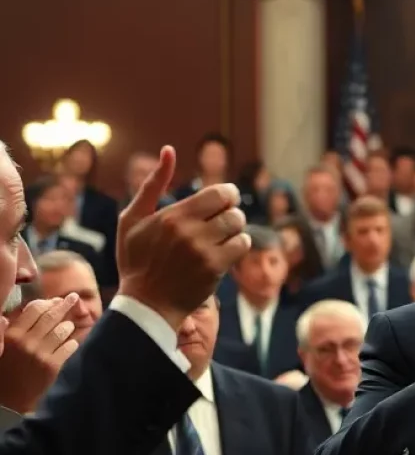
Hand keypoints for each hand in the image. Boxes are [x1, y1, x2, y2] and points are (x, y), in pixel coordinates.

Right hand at [0, 295, 79, 412]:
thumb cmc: (2, 373)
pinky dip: (71, 343)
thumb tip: (16, 312)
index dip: (46, 302)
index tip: (54, 300)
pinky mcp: (52, 367)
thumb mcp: (0, 347)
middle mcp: (27, 342)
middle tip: (74, 298)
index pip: (34, 309)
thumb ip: (7, 330)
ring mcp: (41, 354)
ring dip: (67, 326)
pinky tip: (71, 342)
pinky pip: (69, 347)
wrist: (7, 403)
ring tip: (68, 326)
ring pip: (62, 330)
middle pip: (51, 316)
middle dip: (64, 305)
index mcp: (11, 335)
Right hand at [116, 146, 249, 331]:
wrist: (146, 304)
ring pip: (238, 226)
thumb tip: (169, 150)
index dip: (227, 195)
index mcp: (171, 216)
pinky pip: (241, 246)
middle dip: (231, 211)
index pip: (219, 194)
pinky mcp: (215, 269)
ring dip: (235, 229)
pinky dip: (238, 245)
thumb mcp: (133, 219)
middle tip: (222, 219)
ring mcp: (204, 252)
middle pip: (232, 209)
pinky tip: (225, 250)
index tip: (224, 201)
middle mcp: (189, 232)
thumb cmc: (136, 260)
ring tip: (221, 235)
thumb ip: (152, 184)